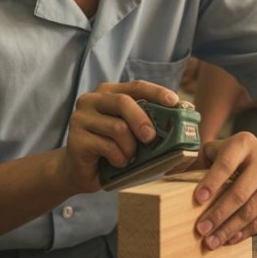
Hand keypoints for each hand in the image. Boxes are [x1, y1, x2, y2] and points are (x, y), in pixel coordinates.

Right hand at [64, 80, 178, 192]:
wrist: (78, 171)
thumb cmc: (110, 149)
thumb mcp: (131, 132)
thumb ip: (147, 122)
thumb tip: (180, 119)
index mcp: (108, 93)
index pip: (136, 86)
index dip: (157, 92)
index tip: (174, 102)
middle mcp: (92, 100)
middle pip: (124, 103)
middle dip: (143, 120)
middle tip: (151, 138)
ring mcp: (81, 118)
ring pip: (118, 128)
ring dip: (130, 148)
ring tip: (129, 158)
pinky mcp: (75, 138)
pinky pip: (106, 146)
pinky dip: (119, 158)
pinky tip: (116, 163)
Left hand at [190, 132, 256, 249]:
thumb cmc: (236, 158)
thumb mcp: (219, 150)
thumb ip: (200, 162)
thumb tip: (173, 179)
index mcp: (245, 143)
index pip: (226, 164)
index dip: (212, 182)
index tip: (197, 199)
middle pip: (240, 192)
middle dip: (218, 214)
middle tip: (200, 230)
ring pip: (251, 210)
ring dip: (229, 229)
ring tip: (211, 242)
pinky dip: (245, 232)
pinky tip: (230, 239)